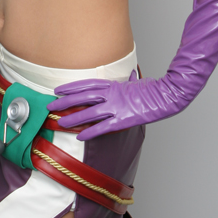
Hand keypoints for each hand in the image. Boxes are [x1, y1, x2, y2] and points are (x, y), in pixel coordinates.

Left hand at [48, 71, 190, 139]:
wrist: (165, 96)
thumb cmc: (151, 90)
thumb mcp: (132, 83)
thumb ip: (122, 84)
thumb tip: (121, 81)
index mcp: (113, 85)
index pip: (87, 84)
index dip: (71, 87)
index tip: (58, 89)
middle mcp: (111, 94)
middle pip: (83, 97)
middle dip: (65, 101)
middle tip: (51, 105)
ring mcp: (116, 107)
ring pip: (89, 112)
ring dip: (73, 118)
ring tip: (60, 122)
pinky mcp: (122, 120)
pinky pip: (102, 127)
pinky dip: (90, 132)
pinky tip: (79, 136)